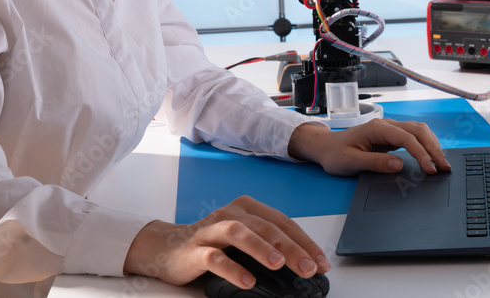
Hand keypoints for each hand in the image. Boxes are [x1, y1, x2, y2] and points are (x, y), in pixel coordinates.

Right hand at [123, 195, 330, 288]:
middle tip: (309, 268)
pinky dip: (232, 268)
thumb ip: (267, 247)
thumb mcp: (243, 241)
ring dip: (262, 248)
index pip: (283, 223)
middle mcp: (231, 213)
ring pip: (239, 233)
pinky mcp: (195, 249)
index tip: (322, 262)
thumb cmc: (212, 244)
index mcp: (248, 208)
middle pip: (266, 227)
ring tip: (279, 264)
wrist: (167, 248)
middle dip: (291, 248)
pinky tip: (247, 281)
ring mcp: (211, 229)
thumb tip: (302, 267)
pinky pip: (214, 257)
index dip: (305, 242)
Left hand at [287, 117, 452, 176]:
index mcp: (377, 128)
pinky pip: (414, 137)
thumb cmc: (336, 155)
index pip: (406, 138)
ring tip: (443, 163)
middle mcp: (386, 125)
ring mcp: (390, 129)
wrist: (327, 147)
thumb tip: (399, 164)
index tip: (430, 169)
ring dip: (433, 145)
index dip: (421, 153)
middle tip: (445, 167)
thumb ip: (374, 163)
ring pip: (419, 131)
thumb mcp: (351, 161)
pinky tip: (433, 156)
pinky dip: (427, 145)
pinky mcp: (392, 136)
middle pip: (418, 131)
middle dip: (433, 148)